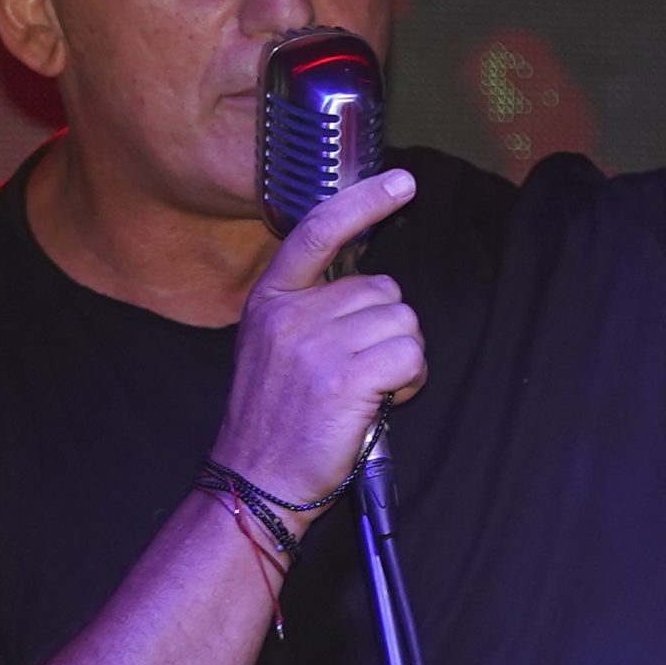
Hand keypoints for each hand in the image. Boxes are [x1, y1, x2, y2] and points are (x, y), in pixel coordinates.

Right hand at [209, 168, 424, 517]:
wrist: (255, 482)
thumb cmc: (275, 421)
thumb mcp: (271, 348)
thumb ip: (310, 308)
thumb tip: (370, 287)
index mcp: (270, 299)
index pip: (318, 231)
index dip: (364, 202)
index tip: (401, 182)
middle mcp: (291, 314)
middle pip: (383, 289)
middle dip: (386, 330)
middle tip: (360, 372)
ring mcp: (317, 343)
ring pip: (403, 322)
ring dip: (402, 358)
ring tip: (368, 392)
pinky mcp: (346, 376)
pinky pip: (410, 354)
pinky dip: (410, 380)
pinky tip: (382, 403)